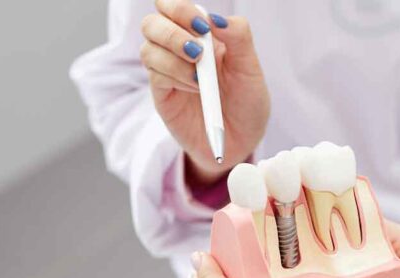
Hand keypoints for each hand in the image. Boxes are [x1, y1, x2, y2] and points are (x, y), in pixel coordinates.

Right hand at [140, 0, 269, 185]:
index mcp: (202, 36)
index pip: (175, 7)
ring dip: (175, 58)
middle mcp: (179, 49)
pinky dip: (175, 76)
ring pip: (149, 48)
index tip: (203, 26)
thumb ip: (238, 38)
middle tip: (198, 50)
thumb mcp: (251, 70)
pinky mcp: (162, 93)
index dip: (181, 9)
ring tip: (201, 77)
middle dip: (172, 32)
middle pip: (153, 23)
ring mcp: (168, 70)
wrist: (242, 142)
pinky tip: (196, 88)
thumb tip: (215, 18)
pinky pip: (155, 74)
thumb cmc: (247, 104)